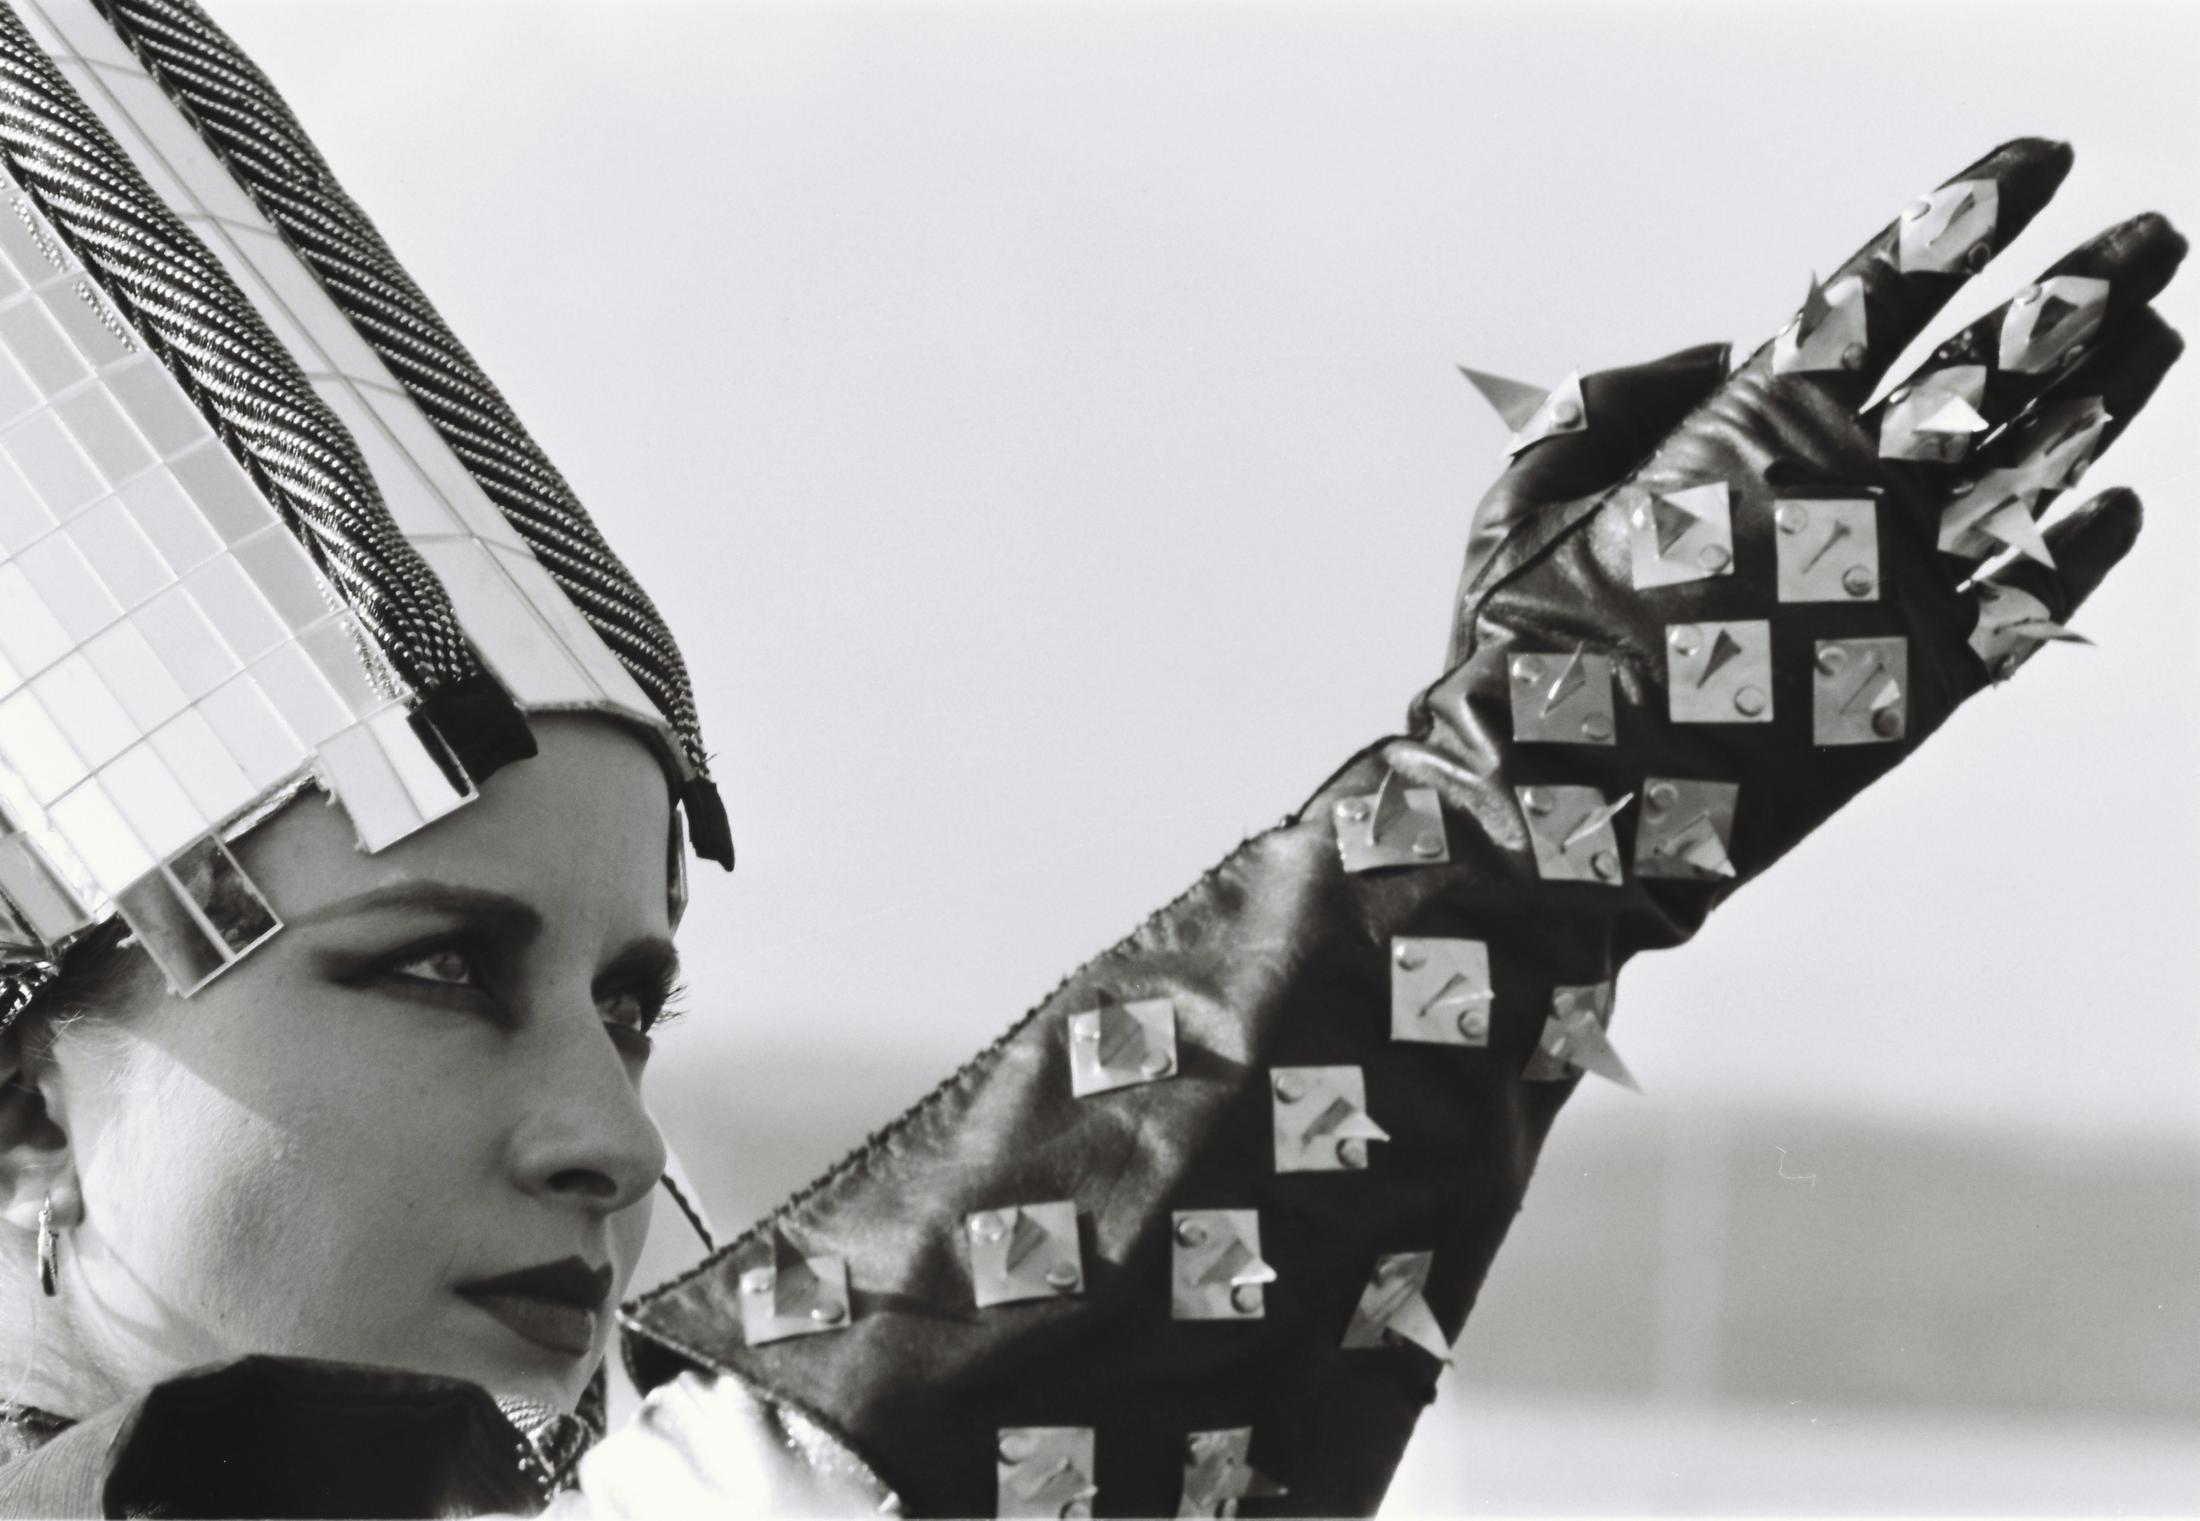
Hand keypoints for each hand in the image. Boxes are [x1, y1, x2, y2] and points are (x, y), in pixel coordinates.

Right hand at [1385, 139, 2181, 949]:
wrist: (1559, 807)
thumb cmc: (1526, 654)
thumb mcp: (1527, 494)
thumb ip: (1616, 403)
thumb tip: (1717, 354)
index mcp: (1750, 432)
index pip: (1889, 288)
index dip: (1974, 214)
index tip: (2036, 165)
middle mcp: (1848, 490)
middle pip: (2004, 359)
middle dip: (2088, 286)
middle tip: (2152, 238)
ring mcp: (1898, 585)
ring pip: (2040, 462)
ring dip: (2107, 392)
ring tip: (2156, 333)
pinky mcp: (1924, 681)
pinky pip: (2037, 600)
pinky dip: (2086, 549)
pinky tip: (2118, 509)